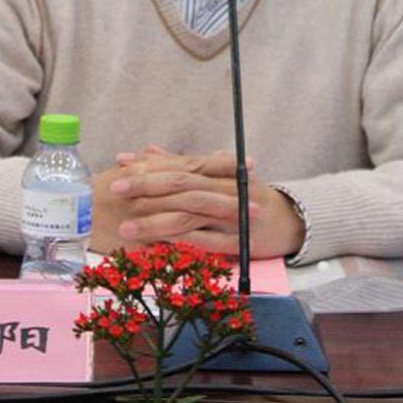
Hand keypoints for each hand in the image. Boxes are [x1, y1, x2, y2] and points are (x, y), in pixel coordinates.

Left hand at [89, 145, 304, 257]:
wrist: (287, 219)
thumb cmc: (247, 195)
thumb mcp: (217, 174)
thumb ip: (182, 163)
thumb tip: (148, 151)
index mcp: (216, 171)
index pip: (178, 165)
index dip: (148, 165)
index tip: (120, 166)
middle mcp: (222, 189)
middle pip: (179, 185)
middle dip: (145, 187)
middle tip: (115, 190)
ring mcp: (229, 216)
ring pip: (187, 217)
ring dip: (154, 223)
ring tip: (125, 229)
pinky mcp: (236, 243)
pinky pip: (204, 245)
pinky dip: (181, 247)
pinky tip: (159, 251)